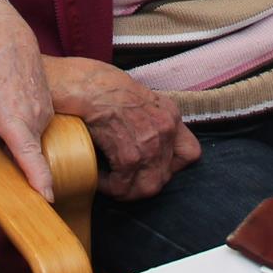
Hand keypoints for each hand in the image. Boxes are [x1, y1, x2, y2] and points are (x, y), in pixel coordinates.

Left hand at [0, 0, 55, 200]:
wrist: (8, 37)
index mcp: (15, 122)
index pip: (32, 160)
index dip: (40, 182)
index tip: (47, 199)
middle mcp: (35, 119)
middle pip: (27, 154)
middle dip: (13, 158)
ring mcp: (46, 112)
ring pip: (31, 140)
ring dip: (17, 138)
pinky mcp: (49, 106)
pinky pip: (37, 127)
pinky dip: (24, 127)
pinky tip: (10, 108)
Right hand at [45, 57, 200, 200]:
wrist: (83, 83)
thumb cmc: (100, 87)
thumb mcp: (137, 99)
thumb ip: (147, 120)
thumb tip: (141, 144)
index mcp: (169, 114)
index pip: (190, 153)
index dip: (171, 166)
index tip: (150, 166)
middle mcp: (166, 128)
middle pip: (165, 176)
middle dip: (141, 183)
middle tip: (122, 179)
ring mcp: (151, 142)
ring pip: (147, 187)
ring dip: (125, 189)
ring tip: (109, 182)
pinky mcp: (130, 154)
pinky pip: (123, 185)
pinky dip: (108, 186)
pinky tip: (97, 176)